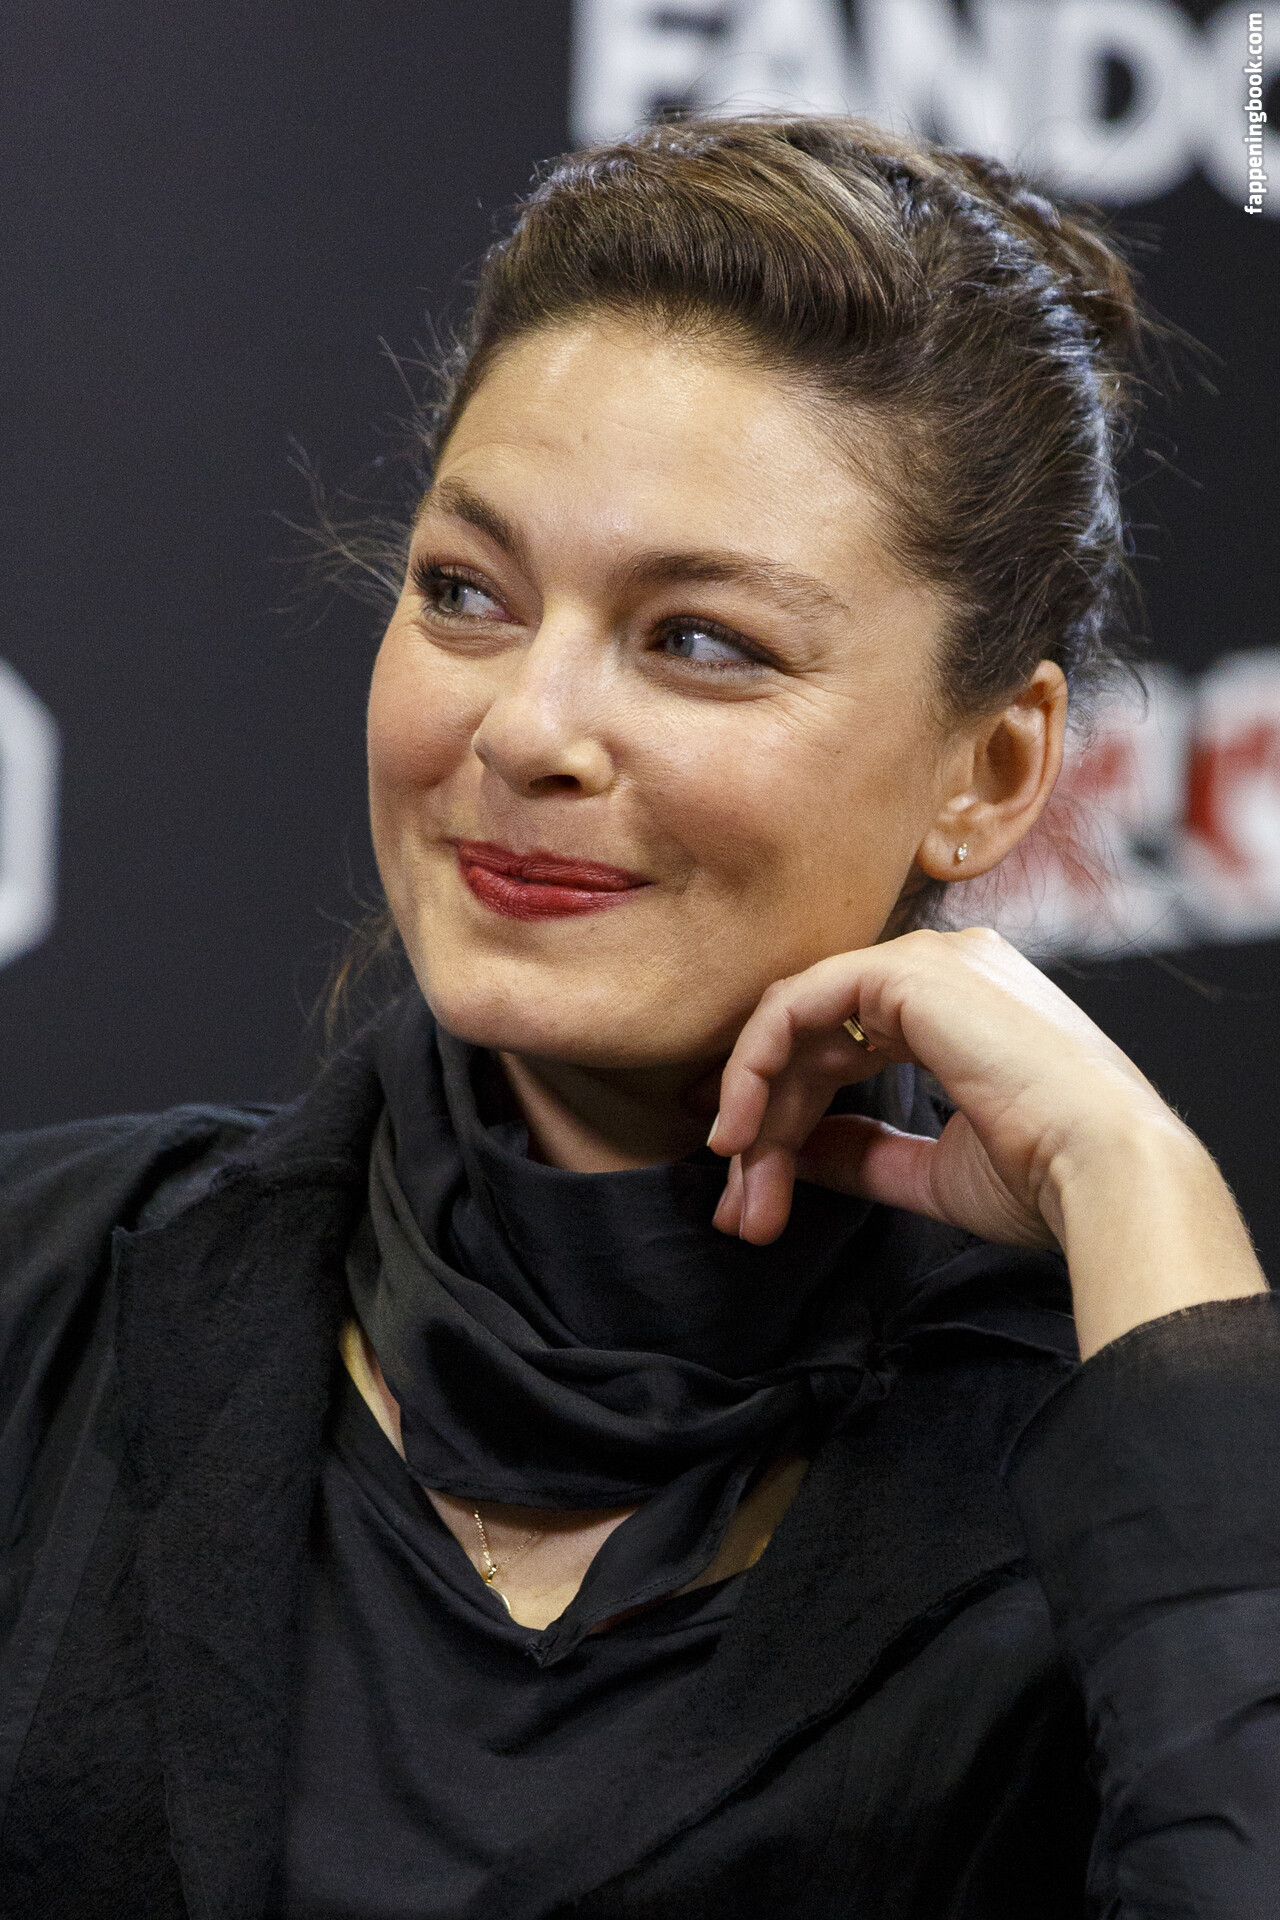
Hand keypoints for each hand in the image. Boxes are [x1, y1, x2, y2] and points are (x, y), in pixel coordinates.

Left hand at [708, 928, 1265, 1357]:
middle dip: (766, 1128)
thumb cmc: (1046, 1178)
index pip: (843, 1049)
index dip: (787, 1116)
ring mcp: (926, 960)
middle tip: (739, 1210)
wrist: (1106, 1172)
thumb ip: (859, 1150)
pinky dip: (756, 1068)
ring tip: (739, 1192)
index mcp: (961, 1008)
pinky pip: (794, 1006)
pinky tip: (742, 1132)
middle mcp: (943, 969)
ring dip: (755, 1109)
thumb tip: (792, 1152)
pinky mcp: (906, 970)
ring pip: (794, 1022)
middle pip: (811, 1039)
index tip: (749, 1183)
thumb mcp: (929, 1167)